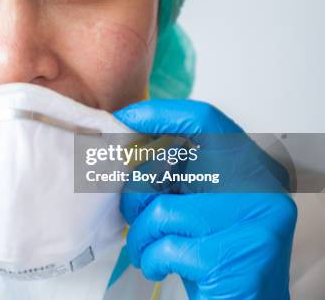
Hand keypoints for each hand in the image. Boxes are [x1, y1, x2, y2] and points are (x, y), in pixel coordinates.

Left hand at [114, 99, 296, 299]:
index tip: (123, 118)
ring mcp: (253, 220)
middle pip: (172, 161)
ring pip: (162, 210)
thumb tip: (124, 151)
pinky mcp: (235, 255)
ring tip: (146, 250)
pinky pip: (167, 246)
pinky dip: (151, 259)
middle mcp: (259, 187)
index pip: (204, 120)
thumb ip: (176, 178)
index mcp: (250, 168)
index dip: (159, 113)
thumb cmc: (217, 258)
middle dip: (136, 187)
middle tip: (129, 211)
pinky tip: (159, 267)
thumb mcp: (198, 207)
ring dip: (141, 235)